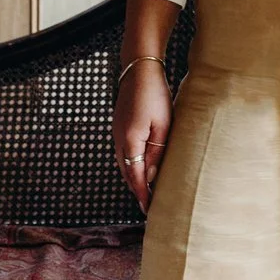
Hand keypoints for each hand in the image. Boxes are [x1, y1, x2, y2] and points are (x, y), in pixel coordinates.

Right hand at [114, 59, 171, 210]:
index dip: (142, 195)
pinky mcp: (119, 127)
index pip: (135, 177)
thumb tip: (150, 177)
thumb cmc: (155, 94)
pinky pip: (124, 153)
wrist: (139, 69)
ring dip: (134, 178)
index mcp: (130, 142)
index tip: (149, 210)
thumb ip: (157, 152)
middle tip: (149, 205)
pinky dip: (131, 164)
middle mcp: (119, 140)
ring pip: (124, 163)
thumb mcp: (163, 125)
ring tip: (147, 190)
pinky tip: (141, 166)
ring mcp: (116, 133)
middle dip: (137, 190)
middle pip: (127, 173)